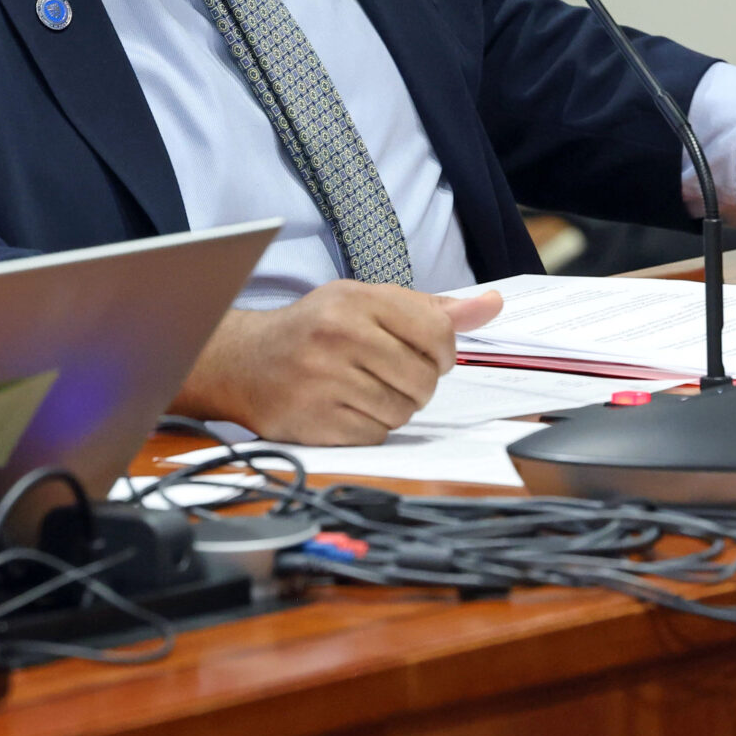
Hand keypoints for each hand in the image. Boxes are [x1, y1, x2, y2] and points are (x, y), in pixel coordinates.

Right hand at [173, 281, 505, 444]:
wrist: (243, 361)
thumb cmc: (315, 329)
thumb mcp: (367, 302)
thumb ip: (431, 309)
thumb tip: (493, 305)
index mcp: (357, 300)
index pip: (438, 334)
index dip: (443, 353)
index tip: (427, 356)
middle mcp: (339, 335)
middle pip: (424, 379)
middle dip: (416, 383)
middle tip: (388, 373)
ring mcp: (324, 380)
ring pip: (403, 411)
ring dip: (393, 407)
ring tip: (363, 389)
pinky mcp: (315, 420)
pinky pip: (376, 436)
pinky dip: (369, 427)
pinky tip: (345, 407)